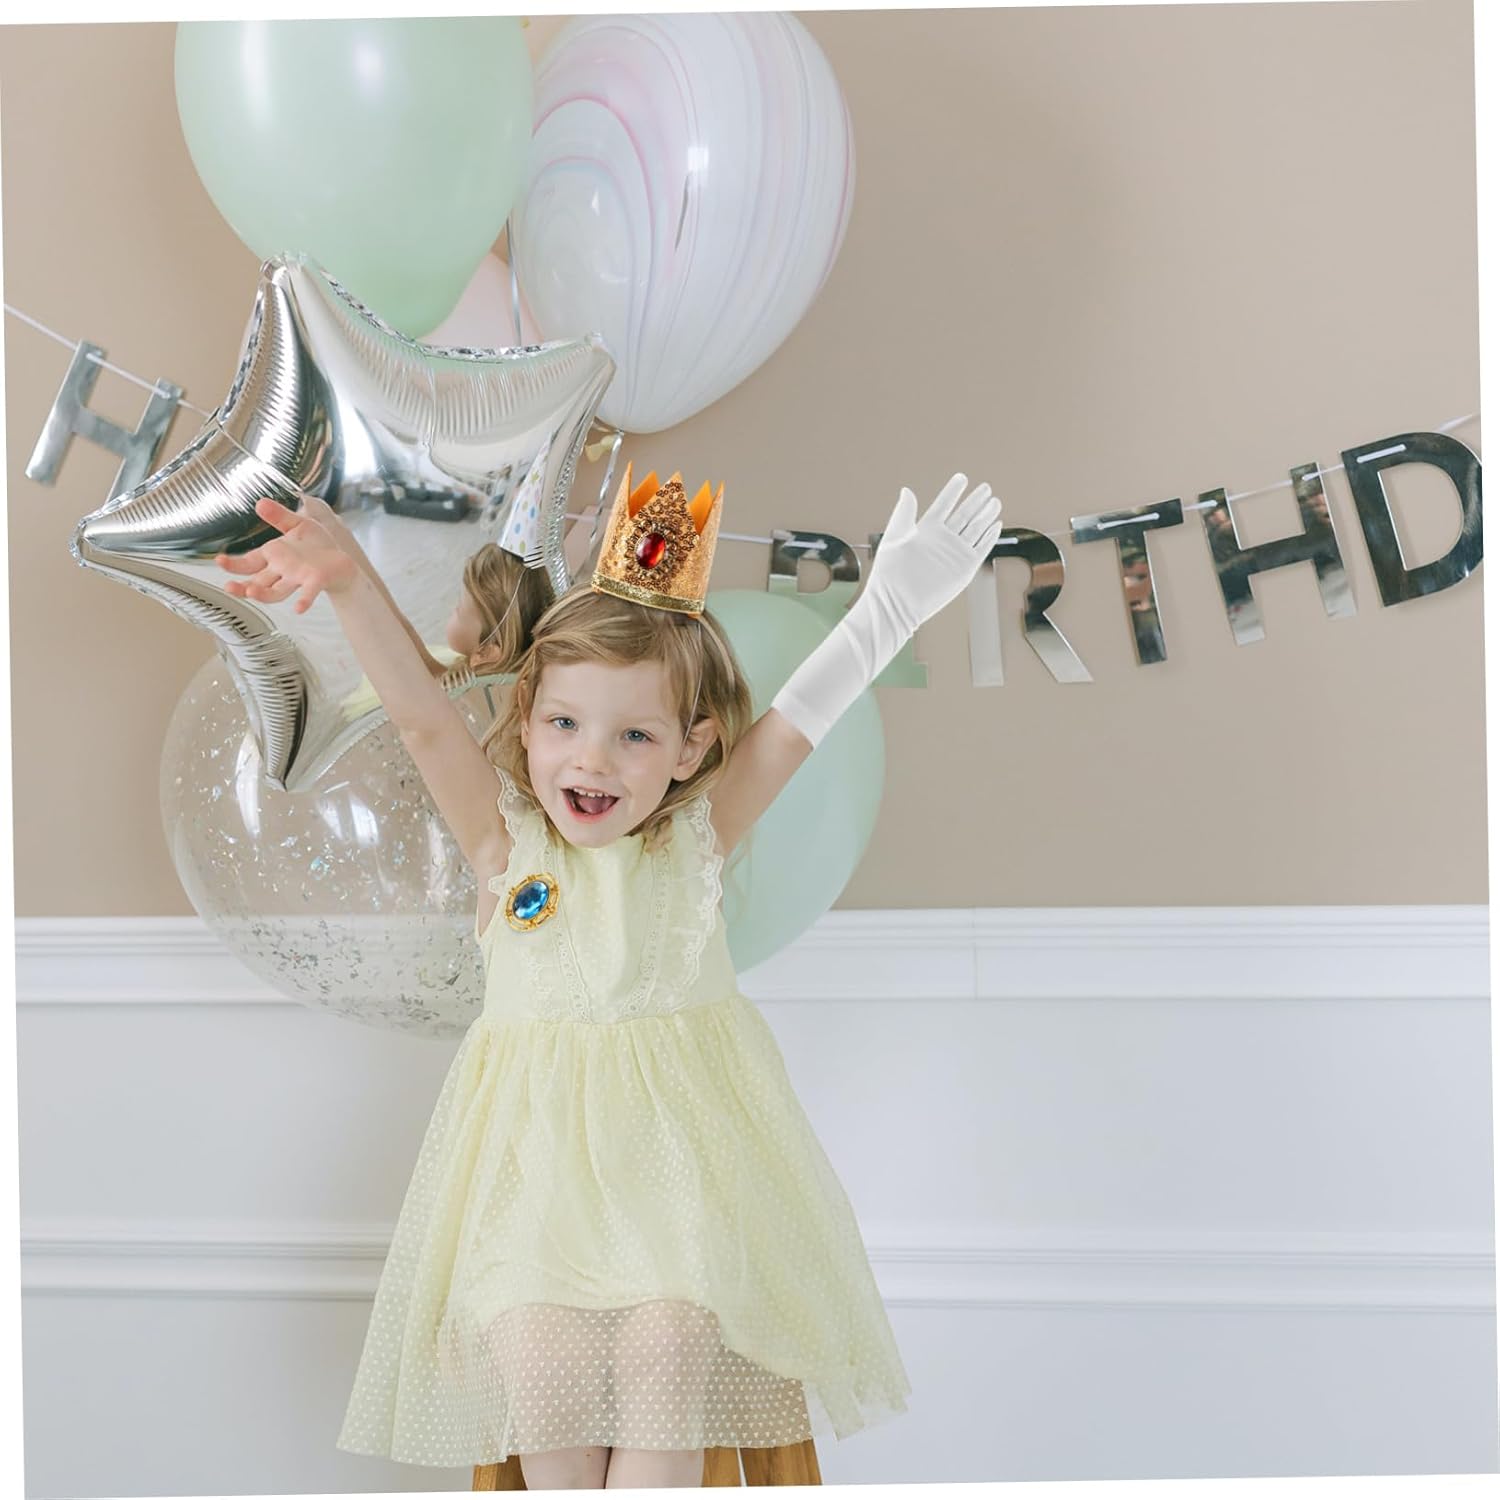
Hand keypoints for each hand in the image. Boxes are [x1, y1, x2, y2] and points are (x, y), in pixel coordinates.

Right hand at [214, 497, 358, 613]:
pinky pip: (308, 593)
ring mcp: (298, 578)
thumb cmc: (318, 545)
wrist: (343, 560)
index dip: (234, 564)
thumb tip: (260, 502)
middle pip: (258, 582)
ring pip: (276, 591)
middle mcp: (282, 571)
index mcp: (274, 556)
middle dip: (241, 586)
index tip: (219, 560)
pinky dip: (303, 601)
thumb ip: (279, 516)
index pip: (249, 562)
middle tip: (228, 586)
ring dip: (263, 594)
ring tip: (251, 593)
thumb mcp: (298, 525)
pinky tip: (298, 608)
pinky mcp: (315, 581)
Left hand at [864, 473, 1002, 633]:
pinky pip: (981, 549)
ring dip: (985, 515)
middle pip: (963, 515)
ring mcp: (954, 554)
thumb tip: (907, 490)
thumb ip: (904, 514)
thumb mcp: (894, 538)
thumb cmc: (889, 572)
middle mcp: (942, 540)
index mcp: (926, 530)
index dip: (953, 491)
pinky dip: (989, 537)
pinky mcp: (964, 569)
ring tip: (994, 501)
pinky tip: (996, 524)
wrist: (897, 603)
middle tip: (986, 487)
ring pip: (975, 529)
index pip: (943, 505)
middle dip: (975, 501)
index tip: (962, 477)